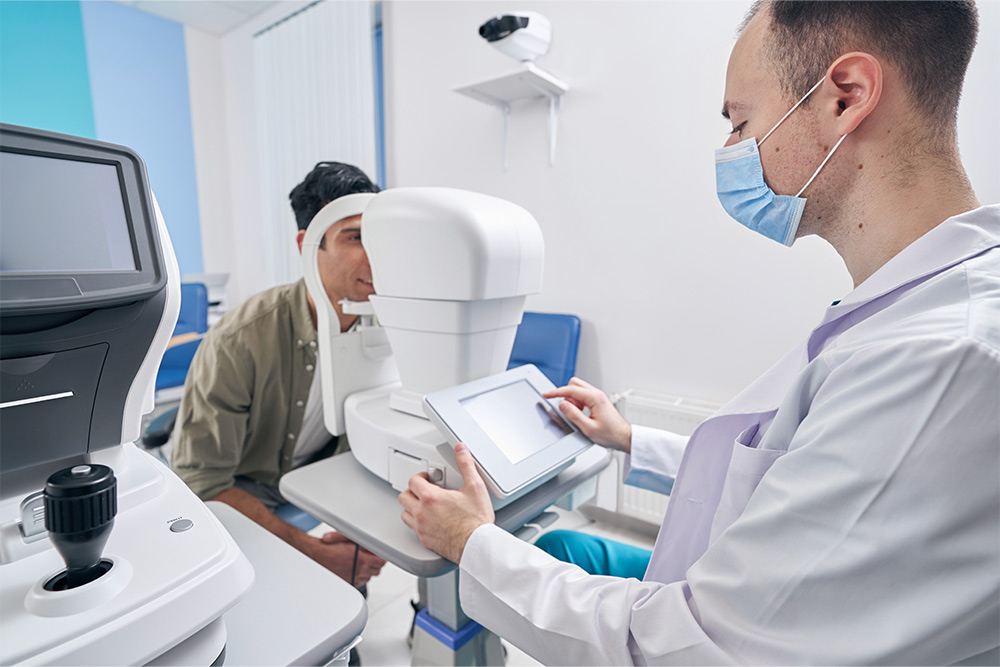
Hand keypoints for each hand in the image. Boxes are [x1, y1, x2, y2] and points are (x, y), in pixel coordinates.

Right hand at [308, 532, 385, 585]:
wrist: (315, 557)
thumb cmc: (329, 547)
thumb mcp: (349, 540)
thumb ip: (364, 544)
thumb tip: (372, 546)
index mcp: (361, 561)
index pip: (381, 562)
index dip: (381, 557)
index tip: (379, 554)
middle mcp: (358, 572)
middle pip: (376, 570)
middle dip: (375, 563)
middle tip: (371, 556)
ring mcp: (352, 579)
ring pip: (369, 577)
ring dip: (368, 570)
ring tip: (361, 562)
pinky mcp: (347, 584)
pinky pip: (360, 582)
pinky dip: (360, 576)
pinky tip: (354, 569)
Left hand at [398, 443, 494, 562]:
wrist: (477, 545)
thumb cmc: (476, 521)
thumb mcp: (475, 487)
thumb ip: (466, 465)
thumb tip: (460, 449)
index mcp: (431, 497)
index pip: (413, 481)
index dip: (420, 477)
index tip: (428, 478)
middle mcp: (422, 513)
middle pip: (404, 497)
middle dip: (412, 491)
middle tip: (423, 490)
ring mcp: (422, 528)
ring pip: (405, 514)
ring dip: (411, 507)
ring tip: (423, 505)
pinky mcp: (425, 540)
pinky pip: (413, 529)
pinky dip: (417, 523)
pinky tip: (428, 521)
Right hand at [544, 377, 632, 452]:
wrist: (624, 437)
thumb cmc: (611, 434)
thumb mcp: (589, 428)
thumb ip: (574, 415)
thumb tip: (562, 405)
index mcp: (595, 398)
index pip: (571, 390)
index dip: (556, 392)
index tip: (547, 394)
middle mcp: (597, 394)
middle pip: (574, 384)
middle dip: (567, 395)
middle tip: (568, 410)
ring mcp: (598, 397)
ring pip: (578, 390)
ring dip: (573, 400)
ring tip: (578, 415)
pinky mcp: (597, 401)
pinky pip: (582, 396)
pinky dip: (578, 403)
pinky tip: (582, 414)